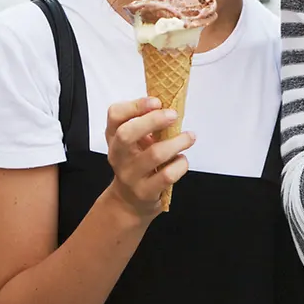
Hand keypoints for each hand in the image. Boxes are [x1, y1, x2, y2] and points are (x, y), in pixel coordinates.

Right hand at [104, 97, 194, 219]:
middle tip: (173, 115)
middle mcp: (118, 155)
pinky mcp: (145, 192)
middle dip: (153, 120)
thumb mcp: (134, 142)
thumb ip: (146, 123)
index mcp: (114, 137)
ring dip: (177, 142)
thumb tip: (169, 106)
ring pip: (154, 154)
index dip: (136, 105)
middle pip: (127, 133)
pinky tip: (182, 160)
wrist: (128, 202)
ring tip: (189, 137)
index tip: (156, 101)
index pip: (115, 114)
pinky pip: (167, 175)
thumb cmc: (136, 164)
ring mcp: (130, 175)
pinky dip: (180, 164)